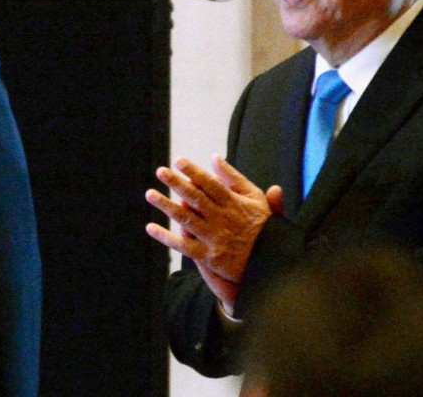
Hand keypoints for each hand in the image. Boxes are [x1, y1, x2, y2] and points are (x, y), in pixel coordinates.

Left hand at [145, 155, 277, 309]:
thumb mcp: (255, 198)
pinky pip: (184, 246)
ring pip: (186, 219)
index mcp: (233, 203)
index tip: (178, 161)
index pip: (210, 184)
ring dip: (166, 206)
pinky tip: (150, 228)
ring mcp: (214, 238)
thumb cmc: (262, 225)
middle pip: (195, 198)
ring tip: (150, 194)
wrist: (272, 263)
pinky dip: (166, 238)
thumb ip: (234, 178)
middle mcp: (221, 219)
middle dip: (177, 184)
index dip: (194, 172)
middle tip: (160, 172)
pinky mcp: (209, 256)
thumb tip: (214, 157)